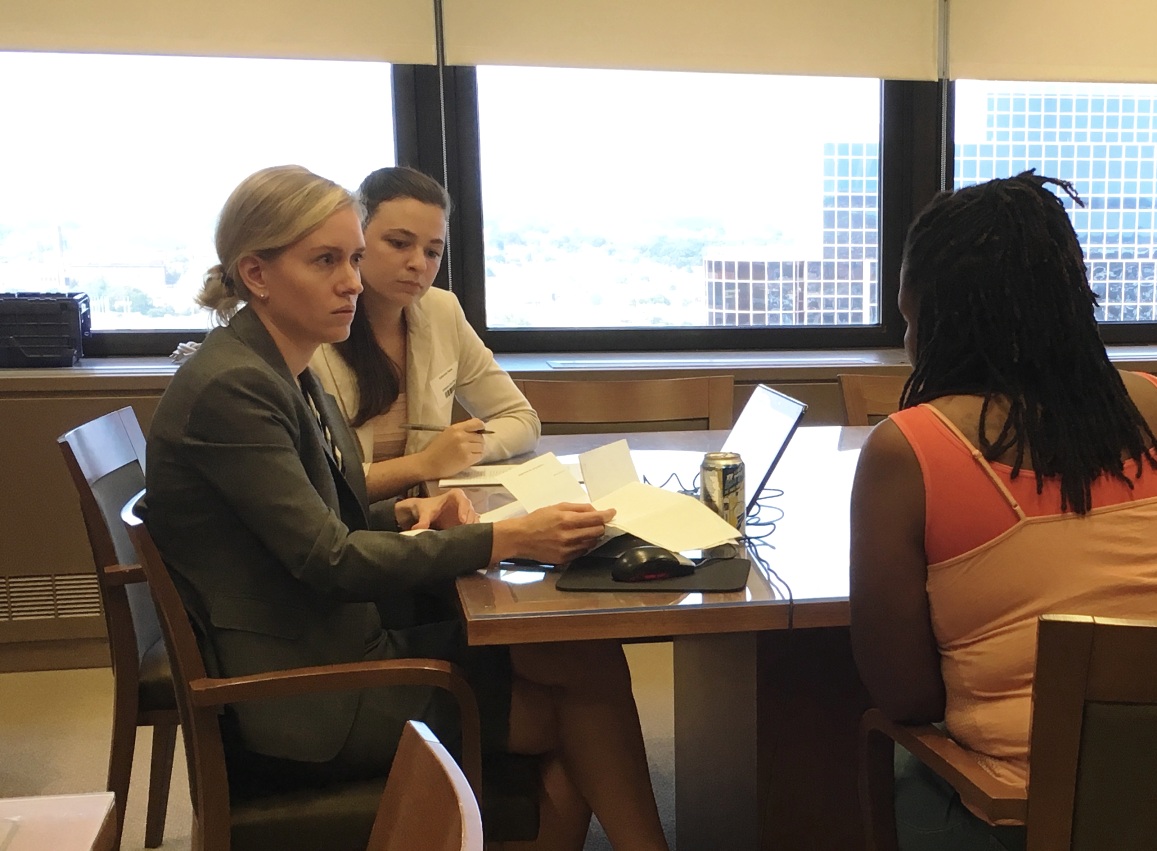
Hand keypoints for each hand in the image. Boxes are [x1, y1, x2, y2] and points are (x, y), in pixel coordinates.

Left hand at [397, 489, 478, 530]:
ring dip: (472, 526)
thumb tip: (418, 528)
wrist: (425, 514)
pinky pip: (474, 525)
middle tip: (466, 530)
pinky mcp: (467, 521)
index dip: (464, 509)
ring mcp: (466, 512)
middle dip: (470, 519)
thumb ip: (423, 520)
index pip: (462, 499)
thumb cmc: (426, 508)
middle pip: (470, 509)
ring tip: (467, 536)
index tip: (462, 520)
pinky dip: (472, 531)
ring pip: (474, 518)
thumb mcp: (424, 513)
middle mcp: (463, 502)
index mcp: (455, 495)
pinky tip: (468, 538)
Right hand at [418, 419, 486, 478]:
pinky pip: (479, 456)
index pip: (477, 423)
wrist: (428, 464)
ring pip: (482, 447)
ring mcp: (465, 448)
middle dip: (477, 442)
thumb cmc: (436, 449)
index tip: (479, 432)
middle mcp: (462, 436)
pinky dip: (476, 457)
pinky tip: (468, 458)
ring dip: (477, 450)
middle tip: (470, 447)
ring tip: (469, 453)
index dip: (480, 428)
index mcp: (456, 428)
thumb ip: (461, 431)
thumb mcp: (447, 434)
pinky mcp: (467, 459)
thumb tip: (476, 432)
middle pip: (480, 437)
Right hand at [491, 503, 615, 565]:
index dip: (607, 515)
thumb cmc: (538, 519)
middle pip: (597, 531)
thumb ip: (578, 508)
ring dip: (592, 536)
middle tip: (596, 522)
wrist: (520, 538)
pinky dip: (583, 545)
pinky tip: (576, 540)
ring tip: (584, 531)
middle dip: (600, 525)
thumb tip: (595, 510)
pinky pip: (582, 552)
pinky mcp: (564, 559)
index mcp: (567, 520)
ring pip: (592, 543)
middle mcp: (569, 536)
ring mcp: (567, 549)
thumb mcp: (557, 507)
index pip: (596, 518)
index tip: (612, 512)